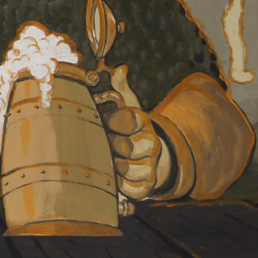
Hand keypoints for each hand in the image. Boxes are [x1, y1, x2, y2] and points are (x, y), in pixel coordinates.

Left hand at [102, 65, 171, 202]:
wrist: (145, 157)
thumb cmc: (127, 129)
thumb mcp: (125, 107)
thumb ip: (120, 88)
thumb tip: (119, 68)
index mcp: (142, 122)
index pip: (131, 119)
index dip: (116, 121)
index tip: (107, 122)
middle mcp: (151, 144)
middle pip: (128, 146)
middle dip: (112, 146)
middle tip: (106, 144)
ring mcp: (151, 166)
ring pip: (128, 169)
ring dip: (115, 167)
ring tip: (110, 161)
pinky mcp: (147, 186)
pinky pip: (132, 189)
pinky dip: (122, 186)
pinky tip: (117, 178)